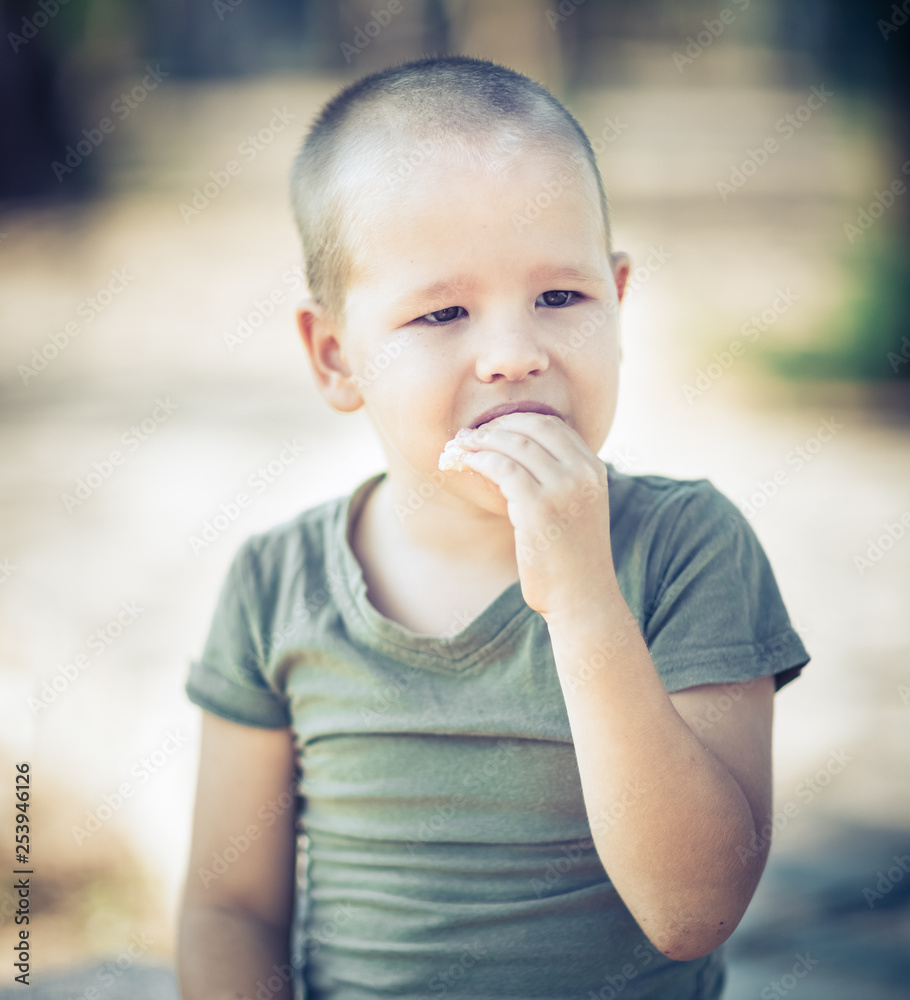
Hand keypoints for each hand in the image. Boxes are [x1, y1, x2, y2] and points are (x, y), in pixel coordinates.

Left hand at [447, 412, 618, 619]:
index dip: (517, 421)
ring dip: (482, 441)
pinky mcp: (538, 508)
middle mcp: (582, 473)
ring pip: (514, 443)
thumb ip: (558, 479)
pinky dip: (480, 460)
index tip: (492, 429)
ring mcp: (563, 489)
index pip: (553, 424)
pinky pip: (502, 468)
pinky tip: (466, 464)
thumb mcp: (575, 508)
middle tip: (471, 435)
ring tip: (460, 447)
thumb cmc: (571, 558)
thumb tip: (512, 456)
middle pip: (533, 426)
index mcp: (594, 469)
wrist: (582, 597)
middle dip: (496, 426)